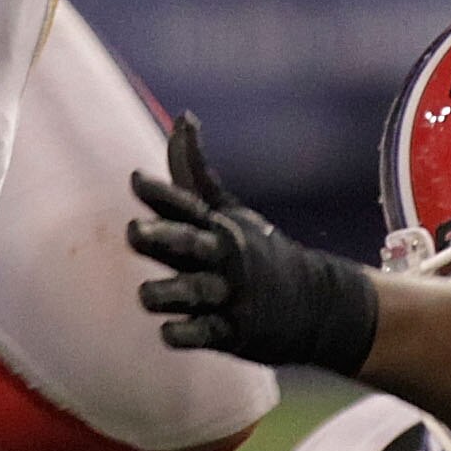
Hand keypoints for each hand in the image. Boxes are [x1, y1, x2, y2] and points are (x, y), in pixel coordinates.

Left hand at [128, 113, 378, 373]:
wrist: (317, 303)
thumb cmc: (258, 250)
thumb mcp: (229, 210)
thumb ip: (194, 170)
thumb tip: (183, 116)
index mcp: (217, 226)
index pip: (186, 205)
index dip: (161, 194)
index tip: (136, 180)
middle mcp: (221, 257)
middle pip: (186, 245)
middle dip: (160, 238)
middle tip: (134, 232)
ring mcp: (228, 295)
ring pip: (191, 293)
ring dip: (167, 293)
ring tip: (146, 294)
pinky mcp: (233, 332)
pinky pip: (205, 334)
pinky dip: (186, 334)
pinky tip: (168, 331)